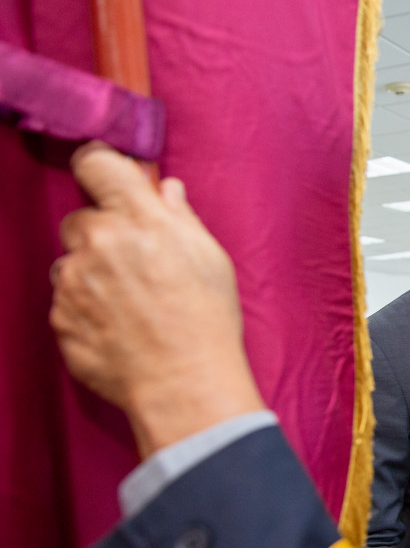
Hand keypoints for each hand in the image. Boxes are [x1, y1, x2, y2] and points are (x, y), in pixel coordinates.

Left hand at [50, 143, 264, 456]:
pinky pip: (66, 300)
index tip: (105, 176)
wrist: (184, 384)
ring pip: (71, 261)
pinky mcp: (59, 316)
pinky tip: (119, 326)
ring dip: (92, 273)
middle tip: (134, 263)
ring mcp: (74, 281)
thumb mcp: (210, 259)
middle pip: (81, 218)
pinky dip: (86, 308)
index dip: (100, 166)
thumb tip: (164, 190)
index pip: (97, 163)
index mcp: (140, 219)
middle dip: (102, 234)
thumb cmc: (207, 322)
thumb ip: (180, 218)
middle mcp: (99, 242)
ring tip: (130, 304)